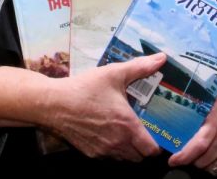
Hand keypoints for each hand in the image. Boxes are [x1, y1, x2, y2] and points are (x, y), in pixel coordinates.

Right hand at [43, 52, 165, 159]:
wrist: (54, 104)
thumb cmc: (86, 88)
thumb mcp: (114, 73)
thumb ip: (140, 67)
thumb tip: (162, 58)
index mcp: (128, 125)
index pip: (151, 150)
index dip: (156, 144)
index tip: (154, 133)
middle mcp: (118, 143)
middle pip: (139, 158)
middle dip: (142, 147)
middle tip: (139, 130)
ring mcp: (103, 151)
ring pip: (124, 159)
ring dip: (128, 150)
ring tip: (123, 131)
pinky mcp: (90, 154)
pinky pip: (108, 158)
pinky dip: (111, 150)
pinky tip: (106, 132)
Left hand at [166, 69, 216, 174]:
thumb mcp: (216, 93)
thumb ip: (201, 106)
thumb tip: (181, 111)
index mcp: (216, 118)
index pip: (197, 145)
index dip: (183, 156)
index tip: (173, 160)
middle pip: (202, 161)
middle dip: (192, 159)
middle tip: (188, 152)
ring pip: (213, 168)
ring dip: (204, 165)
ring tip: (201, 156)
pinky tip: (216, 158)